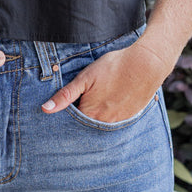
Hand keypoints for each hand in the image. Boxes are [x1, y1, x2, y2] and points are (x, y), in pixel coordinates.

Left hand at [40, 38, 164, 122]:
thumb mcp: (85, 77)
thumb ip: (65, 95)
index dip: (66, 116)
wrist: (146, 64)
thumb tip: (45, 109)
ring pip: (101, 127)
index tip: (66, 110)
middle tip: (83, 107)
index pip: (71, 123)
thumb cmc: (114, 67)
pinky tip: (111, 106)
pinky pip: (115, 124)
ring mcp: (118, 122)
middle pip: (86, 127)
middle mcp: (103, 123)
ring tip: (98, 104)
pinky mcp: (130, 118)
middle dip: (80, 121)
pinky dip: (110, 119)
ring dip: (95, 120)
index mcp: (89, 113)